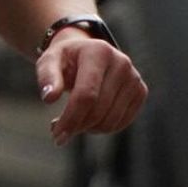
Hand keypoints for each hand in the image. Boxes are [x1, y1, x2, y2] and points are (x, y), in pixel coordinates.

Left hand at [37, 27, 147, 145]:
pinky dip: (102, 128)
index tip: (57, 134)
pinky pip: (121, 122)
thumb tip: (49, 98)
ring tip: (72, 120)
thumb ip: (47, 76)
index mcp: (98, 51)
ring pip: (110, 120)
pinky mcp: (140, 91)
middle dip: (76, 126)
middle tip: (59, 132)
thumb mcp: (49, 61)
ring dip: (87, 129)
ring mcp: (134, 77)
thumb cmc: (65, 59)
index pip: (86, 95)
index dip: (71, 118)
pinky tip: (88, 119)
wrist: (85, 52)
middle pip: (99, 110)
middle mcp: (121, 62)